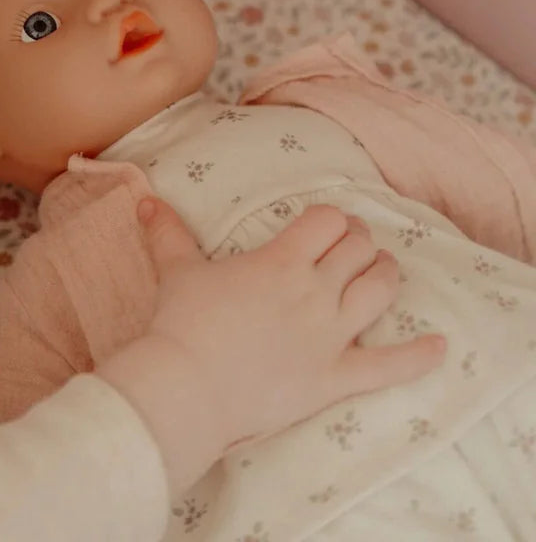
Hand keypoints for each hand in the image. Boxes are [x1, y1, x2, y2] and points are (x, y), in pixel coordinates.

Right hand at [99, 199, 444, 492]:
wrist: (190, 386)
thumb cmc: (182, 323)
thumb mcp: (176, 269)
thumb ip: (167, 231)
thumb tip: (147, 198)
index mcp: (280, 261)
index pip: (327, 222)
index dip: (331, 218)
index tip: (326, 223)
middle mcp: (314, 292)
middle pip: (357, 251)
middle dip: (358, 241)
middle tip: (349, 243)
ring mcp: (330, 336)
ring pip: (378, 293)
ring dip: (384, 275)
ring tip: (382, 269)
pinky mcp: (335, 377)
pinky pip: (389, 366)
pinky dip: (418, 356)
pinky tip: (439, 347)